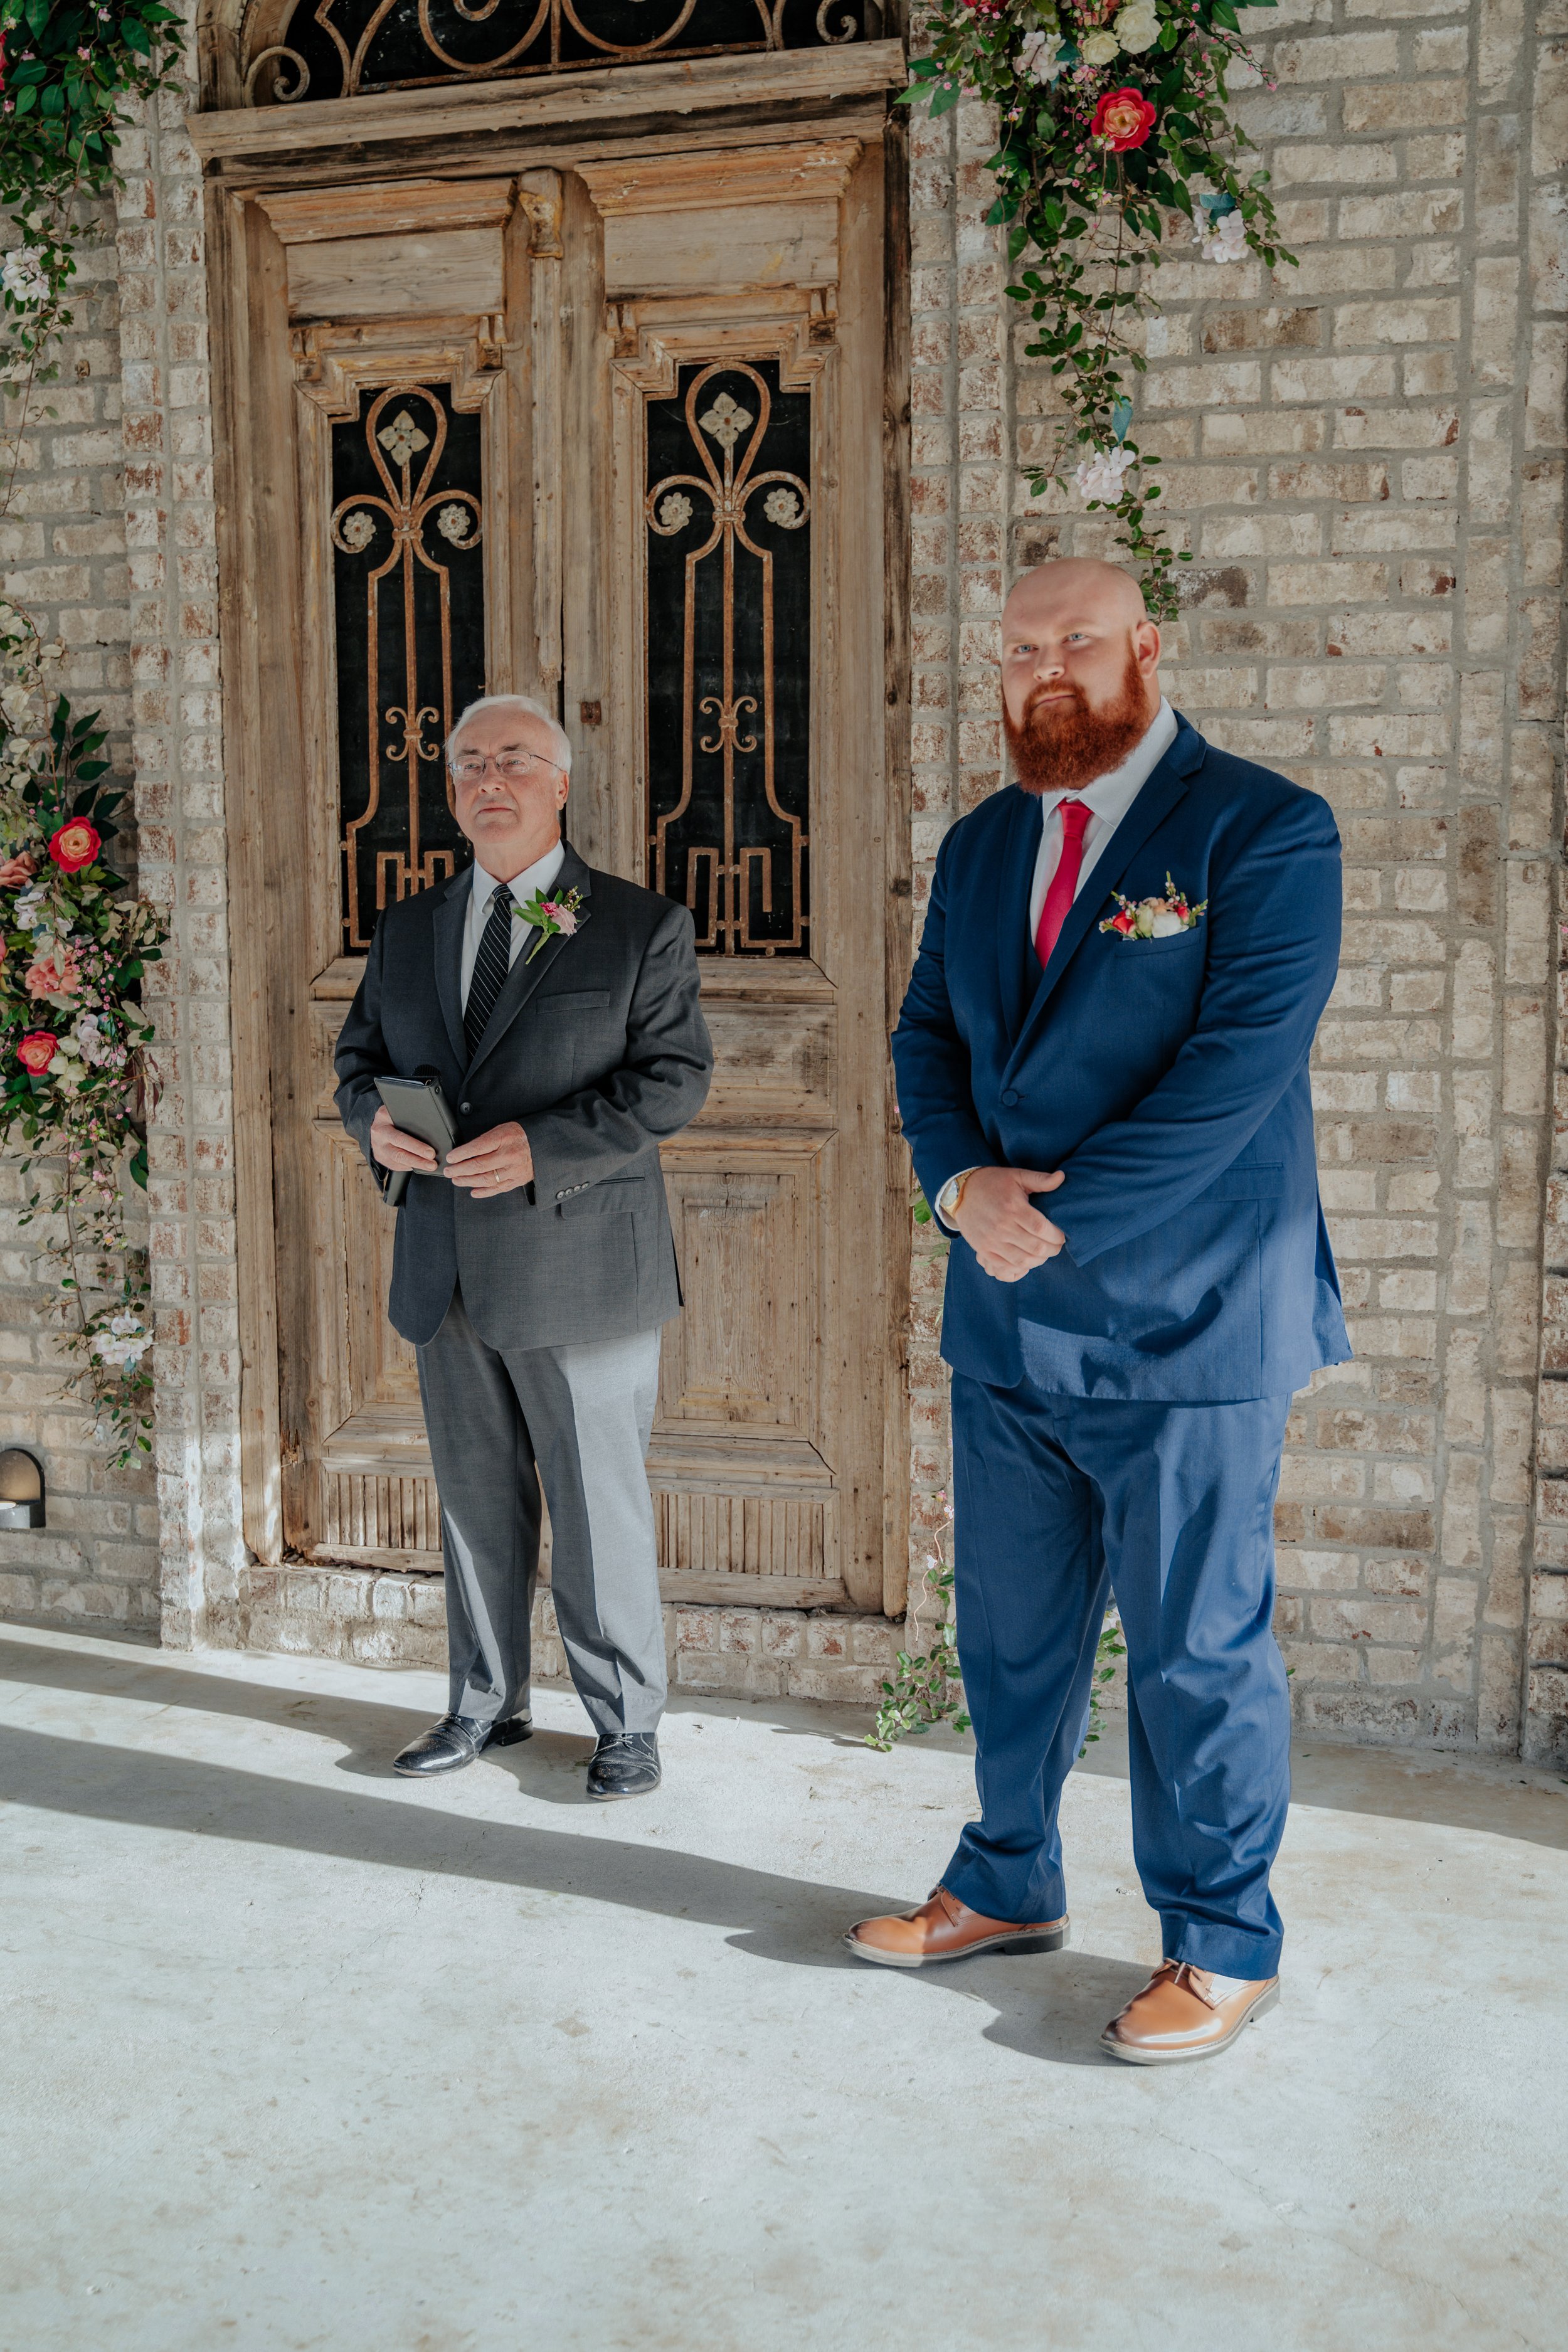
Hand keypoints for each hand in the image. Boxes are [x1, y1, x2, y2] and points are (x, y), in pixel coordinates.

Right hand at [370, 1104, 437, 1173]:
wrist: (378, 1124)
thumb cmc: (393, 1117)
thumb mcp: (398, 1110)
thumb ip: (410, 1116)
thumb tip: (433, 1128)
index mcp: (383, 1117)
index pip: (401, 1134)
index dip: (417, 1145)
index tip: (431, 1151)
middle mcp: (379, 1133)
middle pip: (399, 1148)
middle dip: (417, 1156)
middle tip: (432, 1160)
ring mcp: (378, 1146)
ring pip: (397, 1159)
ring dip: (416, 1163)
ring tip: (429, 1165)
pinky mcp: (379, 1156)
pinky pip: (395, 1164)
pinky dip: (409, 1166)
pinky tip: (419, 1165)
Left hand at [445, 1121, 534, 1198]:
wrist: (542, 1145)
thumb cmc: (519, 1136)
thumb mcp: (502, 1129)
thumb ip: (485, 1140)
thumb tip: (464, 1152)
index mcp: (504, 1138)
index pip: (478, 1148)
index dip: (461, 1154)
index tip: (450, 1158)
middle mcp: (510, 1155)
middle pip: (479, 1166)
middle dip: (460, 1170)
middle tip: (449, 1171)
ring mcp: (514, 1170)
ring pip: (487, 1180)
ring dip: (468, 1181)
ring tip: (456, 1180)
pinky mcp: (517, 1180)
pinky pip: (498, 1189)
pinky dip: (484, 1192)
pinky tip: (473, 1191)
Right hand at [951, 1166, 1065, 1282]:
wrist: (961, 1192)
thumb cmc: (993, 1183)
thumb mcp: (1017, 1176)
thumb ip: (1040, 1179)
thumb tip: (1061, 1177)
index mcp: (1013, 1207)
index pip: (1041, 1228)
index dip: (1056, 1236)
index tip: (1061, 1236)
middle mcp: (1002, 1226)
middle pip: (1035, 1247)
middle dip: (1052, 1250)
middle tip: (1056, 1246)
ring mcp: (991, 1240)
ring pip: (1022, 1260)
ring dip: (1038, 1261)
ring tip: (1043, 1254)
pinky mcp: (983, 1249)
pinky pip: (1004, 1267)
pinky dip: (1019, 1268)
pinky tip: (1027, 1261)